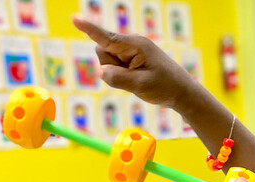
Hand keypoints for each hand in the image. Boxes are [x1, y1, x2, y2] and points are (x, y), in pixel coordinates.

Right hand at [73, 17, 197, 108]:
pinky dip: (120, 75)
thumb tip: (100, 71)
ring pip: (106, 60)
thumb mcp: (141, 85)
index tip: (74, 18)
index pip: (106, 37)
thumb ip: (118, 78)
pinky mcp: (130, 58)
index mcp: (135, 45)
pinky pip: (114, 66)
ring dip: (115, 73)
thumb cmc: (164, 86)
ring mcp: (130, 51)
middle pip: (102, 51)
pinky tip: (136, 78)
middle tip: (131, 78)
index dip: (88, 29)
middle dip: (109, 66)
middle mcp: (131, 44)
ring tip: (136, 79)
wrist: (181, 91)